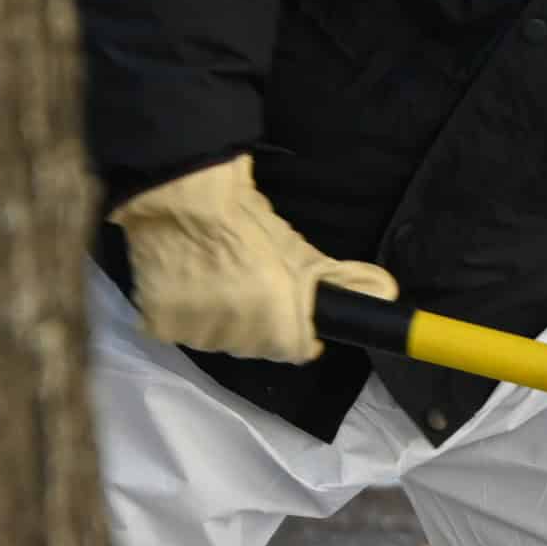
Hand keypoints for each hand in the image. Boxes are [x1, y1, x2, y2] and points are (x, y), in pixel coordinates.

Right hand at [109, 154, 396, 363]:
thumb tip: (386, 292)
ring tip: (211, 283)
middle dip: (256, 324)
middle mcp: (239, 335)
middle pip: (256, 346)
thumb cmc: (249, 224)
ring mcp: (198, 331)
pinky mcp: (160, 323)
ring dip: (217, 321)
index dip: (296, 330)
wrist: (183, 195)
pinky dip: (180, 314)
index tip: (285, 308)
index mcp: (279, 321)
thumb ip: (345, 279)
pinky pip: (177, 331)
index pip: (297, 350)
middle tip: (244, 286)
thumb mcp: (302, 252)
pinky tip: (184, 286)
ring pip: (217, 341)